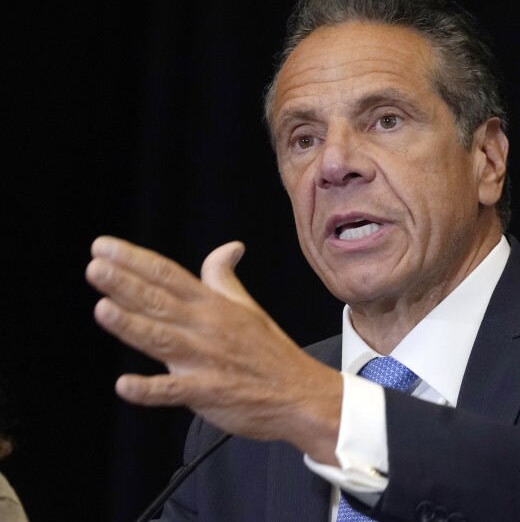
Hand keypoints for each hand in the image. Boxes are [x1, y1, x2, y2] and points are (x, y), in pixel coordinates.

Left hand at [86, 236, 340, 463]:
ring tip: (103, 309)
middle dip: (125, 284)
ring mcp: (206, 360)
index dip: (135, 260)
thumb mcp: (248, 307)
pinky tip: (126, 385)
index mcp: (214, 305)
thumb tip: (229, 247)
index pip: (168, 275)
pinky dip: (150, 390)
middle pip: (160, 302)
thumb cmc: (271, 352)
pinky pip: (175, 391)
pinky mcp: (208, 392)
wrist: (301, 395)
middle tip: (95, 267)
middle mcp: (207, 327)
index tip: (104, 247)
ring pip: (162, 339)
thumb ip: (225, 278)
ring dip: (132, 325)